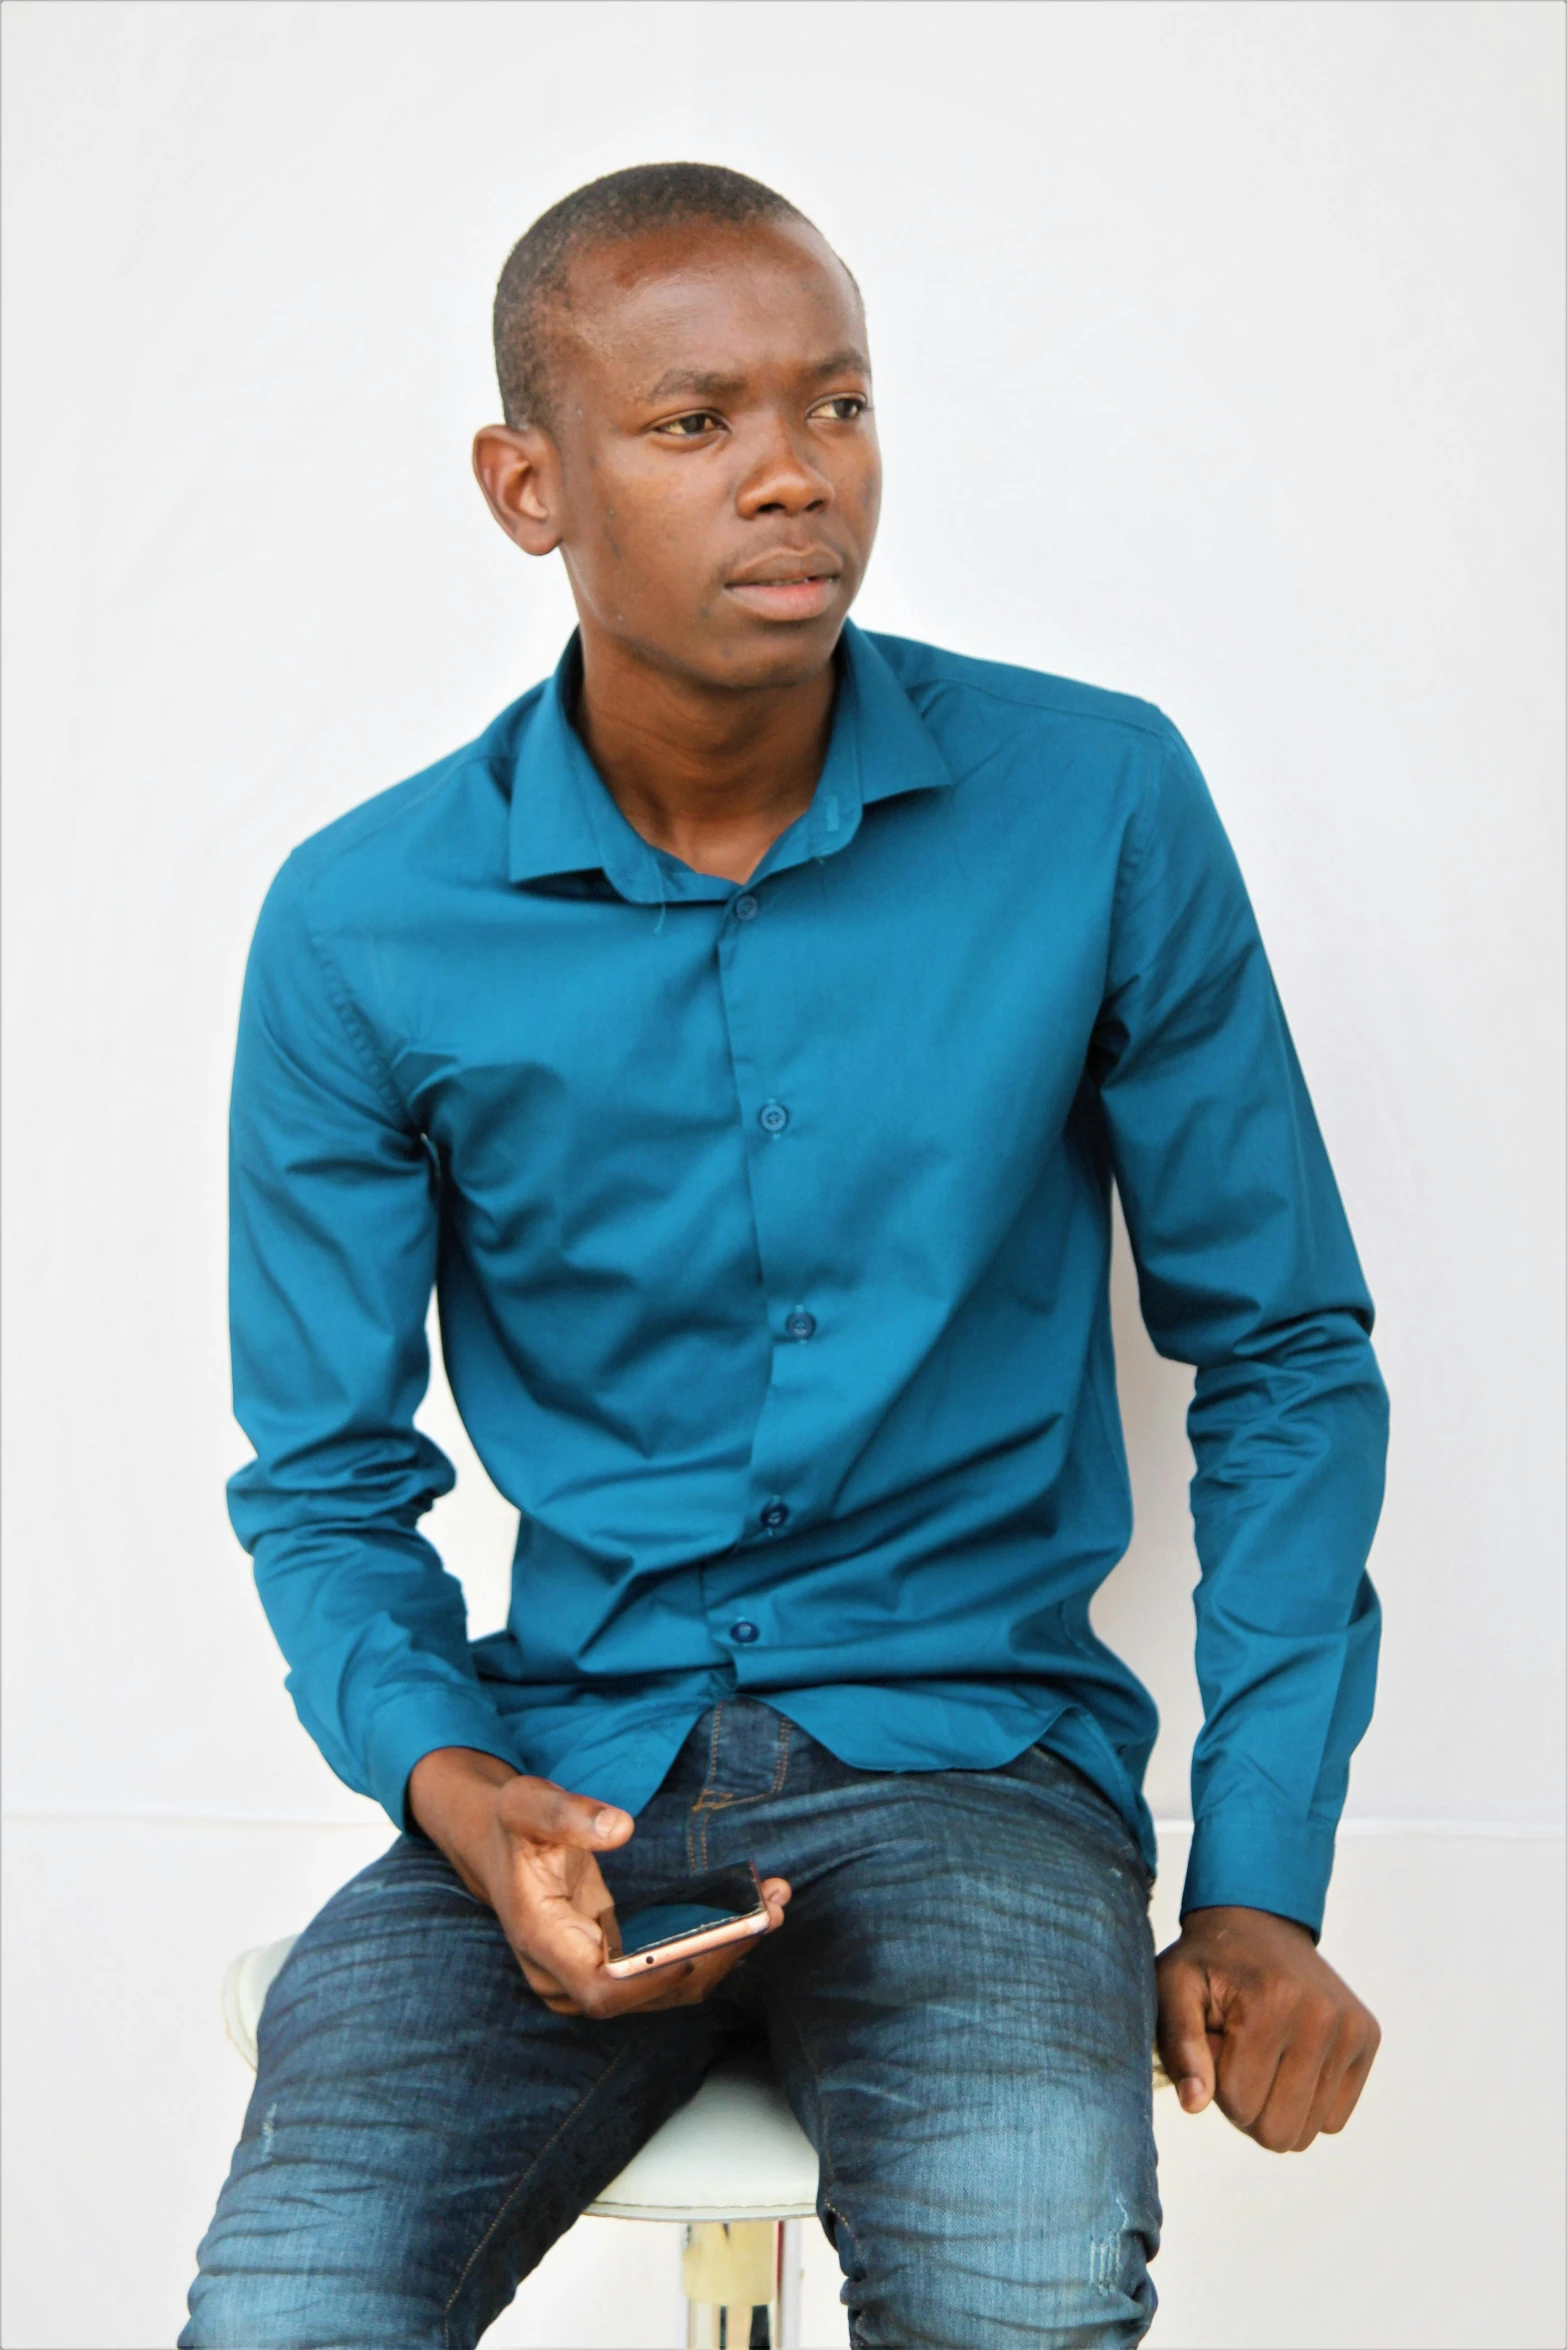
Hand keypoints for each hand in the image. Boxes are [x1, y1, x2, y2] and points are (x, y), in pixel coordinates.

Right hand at [407, 1746, 789, 2018]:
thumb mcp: (526, 1803)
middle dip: (712, 1956)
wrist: (495, 1844)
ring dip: (724, 1950)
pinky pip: (666, 1968)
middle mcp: (565, 1974)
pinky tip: (750, 1909)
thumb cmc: (511, 1825)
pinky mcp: (613, 1963)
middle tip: (768, 1912)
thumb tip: (620, 1828)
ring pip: (664, 1986)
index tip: (701, 1950)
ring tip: (774, 1904)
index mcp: (541, 1940)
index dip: (652, 1980)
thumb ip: (567, 1815)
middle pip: (646, 1993)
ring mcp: (589, 1975)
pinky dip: (711, 1943)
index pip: (600, 1989)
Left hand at [1156, 1905, 1379, 2151]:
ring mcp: (1351, 2028)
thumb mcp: (1173, 1989)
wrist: (1258, 1921)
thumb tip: (1195, 2105)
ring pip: (1309, 2131)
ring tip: (1265, 2054)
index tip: (1215, 2044)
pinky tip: (1292, 2058)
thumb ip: (1179, 2046)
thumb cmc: (1208, 1962)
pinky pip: (1335, 2119)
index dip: (1215, 2084)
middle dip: (1248, 2105)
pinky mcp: (1368, 2037)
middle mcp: (1321, 2016)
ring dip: (1278, 2103)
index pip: (1238, 2104)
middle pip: (1278, 2130)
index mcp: (1270, 2002)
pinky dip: (1308, 2102)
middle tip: (1239, 2056)